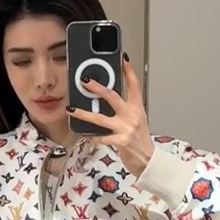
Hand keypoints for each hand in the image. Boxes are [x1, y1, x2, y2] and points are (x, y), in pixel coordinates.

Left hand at [67, 56, 154, 178]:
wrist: (148, 160)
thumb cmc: (140, 140)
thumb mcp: (136, 120)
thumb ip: (124, 110)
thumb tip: (105, 100)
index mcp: (137, 108)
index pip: (134, 85)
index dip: (128, 71)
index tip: (123, 59)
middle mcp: (132, 115)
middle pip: (113, 97)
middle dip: (98, 88)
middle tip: (85, 81)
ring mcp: (126, 128)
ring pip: (100, 118)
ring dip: (83, 113)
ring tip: (71, 109)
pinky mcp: (120, 141)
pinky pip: (101, 137)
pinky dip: (91, 136)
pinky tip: (84, 134)